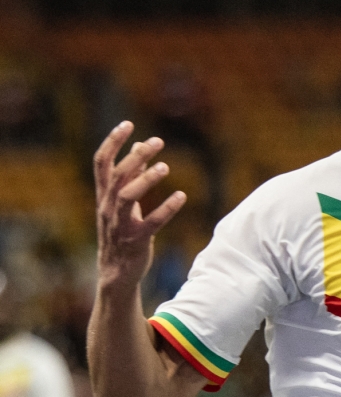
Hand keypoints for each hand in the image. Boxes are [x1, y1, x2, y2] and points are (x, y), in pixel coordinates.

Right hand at [93, 122, 185, 289]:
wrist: (116, 272)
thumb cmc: (122, 232)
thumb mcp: (123, 202)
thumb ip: (131, 176)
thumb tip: (141, 149)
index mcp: (104, 195)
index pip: (101, 163)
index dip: (112, 142)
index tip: (127, 124)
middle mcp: (108, 207)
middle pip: (116, 175)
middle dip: (136, 156)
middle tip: (158, 141)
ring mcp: (120, 225)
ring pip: (126, 196)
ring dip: (146, 179)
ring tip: (166, 166)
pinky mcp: (135, 240)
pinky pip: (151, 223)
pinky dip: (166, 209)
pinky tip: (182, 196)